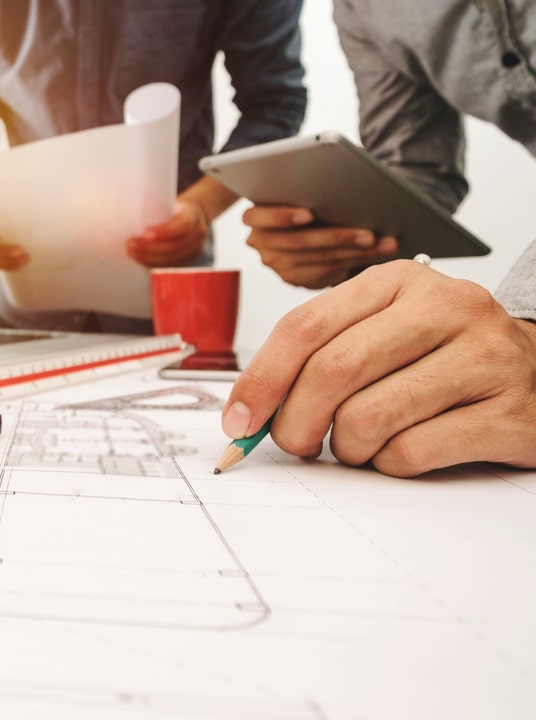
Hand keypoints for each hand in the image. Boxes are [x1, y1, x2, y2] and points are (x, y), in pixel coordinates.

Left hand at [126, 199, 208, 266]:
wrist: (193, 216)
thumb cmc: (173, 208)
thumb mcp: (168, 203)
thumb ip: (155, 208)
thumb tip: (127, 216)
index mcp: (193, 215)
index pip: (181, 226)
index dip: (164, 231)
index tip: (145, 233)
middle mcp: (198, 234)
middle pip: (173, 246)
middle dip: (149, 248)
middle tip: (130, 244)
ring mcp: (195, 249)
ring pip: (170, 259)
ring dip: (148, 257)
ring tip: (131, 252)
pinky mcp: (188, 259)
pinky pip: (169, 265)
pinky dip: (152, 263)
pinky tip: (139, 258)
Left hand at [222, 259, 535, 476]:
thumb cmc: (442, 355)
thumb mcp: (383, 331)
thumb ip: (319, 356)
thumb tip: (246, 410)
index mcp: (398, 281)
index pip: (305, 326)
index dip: (261, 379)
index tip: (238, 419)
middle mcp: (446, 308)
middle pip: (333, 370)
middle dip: (295, 421)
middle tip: (293, 444)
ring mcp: (485, 357)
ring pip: (370, 416)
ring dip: (346, 447)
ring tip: (357, 445)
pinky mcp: (511, 412)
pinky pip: (414, 452)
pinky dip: (388, 465)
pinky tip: (398, 454)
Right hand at [243, 204, 398, 287]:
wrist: (307, 228)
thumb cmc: (310, 202)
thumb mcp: (302, 193)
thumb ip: (309, 192)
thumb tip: (345, 185)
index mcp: (255, 217)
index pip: (257, 217)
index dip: (281, 217)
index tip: (308, 214)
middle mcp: (260, 242)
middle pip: (297, 242)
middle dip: (337, 237)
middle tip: (369, 234)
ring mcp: (277, 264)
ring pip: (319, 258)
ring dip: (356, 250)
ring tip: (384, 243)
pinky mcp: (295, 278)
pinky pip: (329, 271)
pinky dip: (357, 260)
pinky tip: (379, 251)